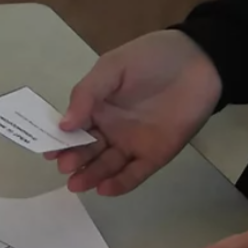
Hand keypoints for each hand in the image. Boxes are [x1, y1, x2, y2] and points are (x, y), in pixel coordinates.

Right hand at [45, 30, 222, 195]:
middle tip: (65, 167)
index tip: (48, 150)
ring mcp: (133, 143)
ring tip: (77, 183)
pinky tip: (104, 188)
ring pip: (108, 165)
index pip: (73, 128)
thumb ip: (87, 94)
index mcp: (97, 106)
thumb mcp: (112, 67)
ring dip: (91, 175)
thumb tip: (63, 124)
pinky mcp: (156, 155)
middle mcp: (111, 128)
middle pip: (88, 150)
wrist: (200, 62)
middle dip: (75, 160)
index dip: (59, 140)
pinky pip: (135, 173)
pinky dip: (120, 183)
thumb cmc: (152, 58)